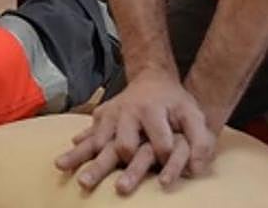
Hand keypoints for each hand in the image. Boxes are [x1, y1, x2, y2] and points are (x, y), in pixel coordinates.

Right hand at [55, 68, 216, 194]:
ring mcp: (111, 114)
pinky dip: (78, 146)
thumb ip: (202, 141)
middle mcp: (127, 112)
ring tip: (65, 169)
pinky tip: (65, 160)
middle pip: (122, 144)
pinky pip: (88, 132)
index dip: (168, 162)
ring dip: (82, 157)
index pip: (160, 144)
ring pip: (97, 140)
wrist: (153, 79)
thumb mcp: (194, 115)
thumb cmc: (175, 102)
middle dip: (116, 166)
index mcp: (152, 111)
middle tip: (112, 188)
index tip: (169, 178)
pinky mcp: (101, 115)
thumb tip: (196, 170)